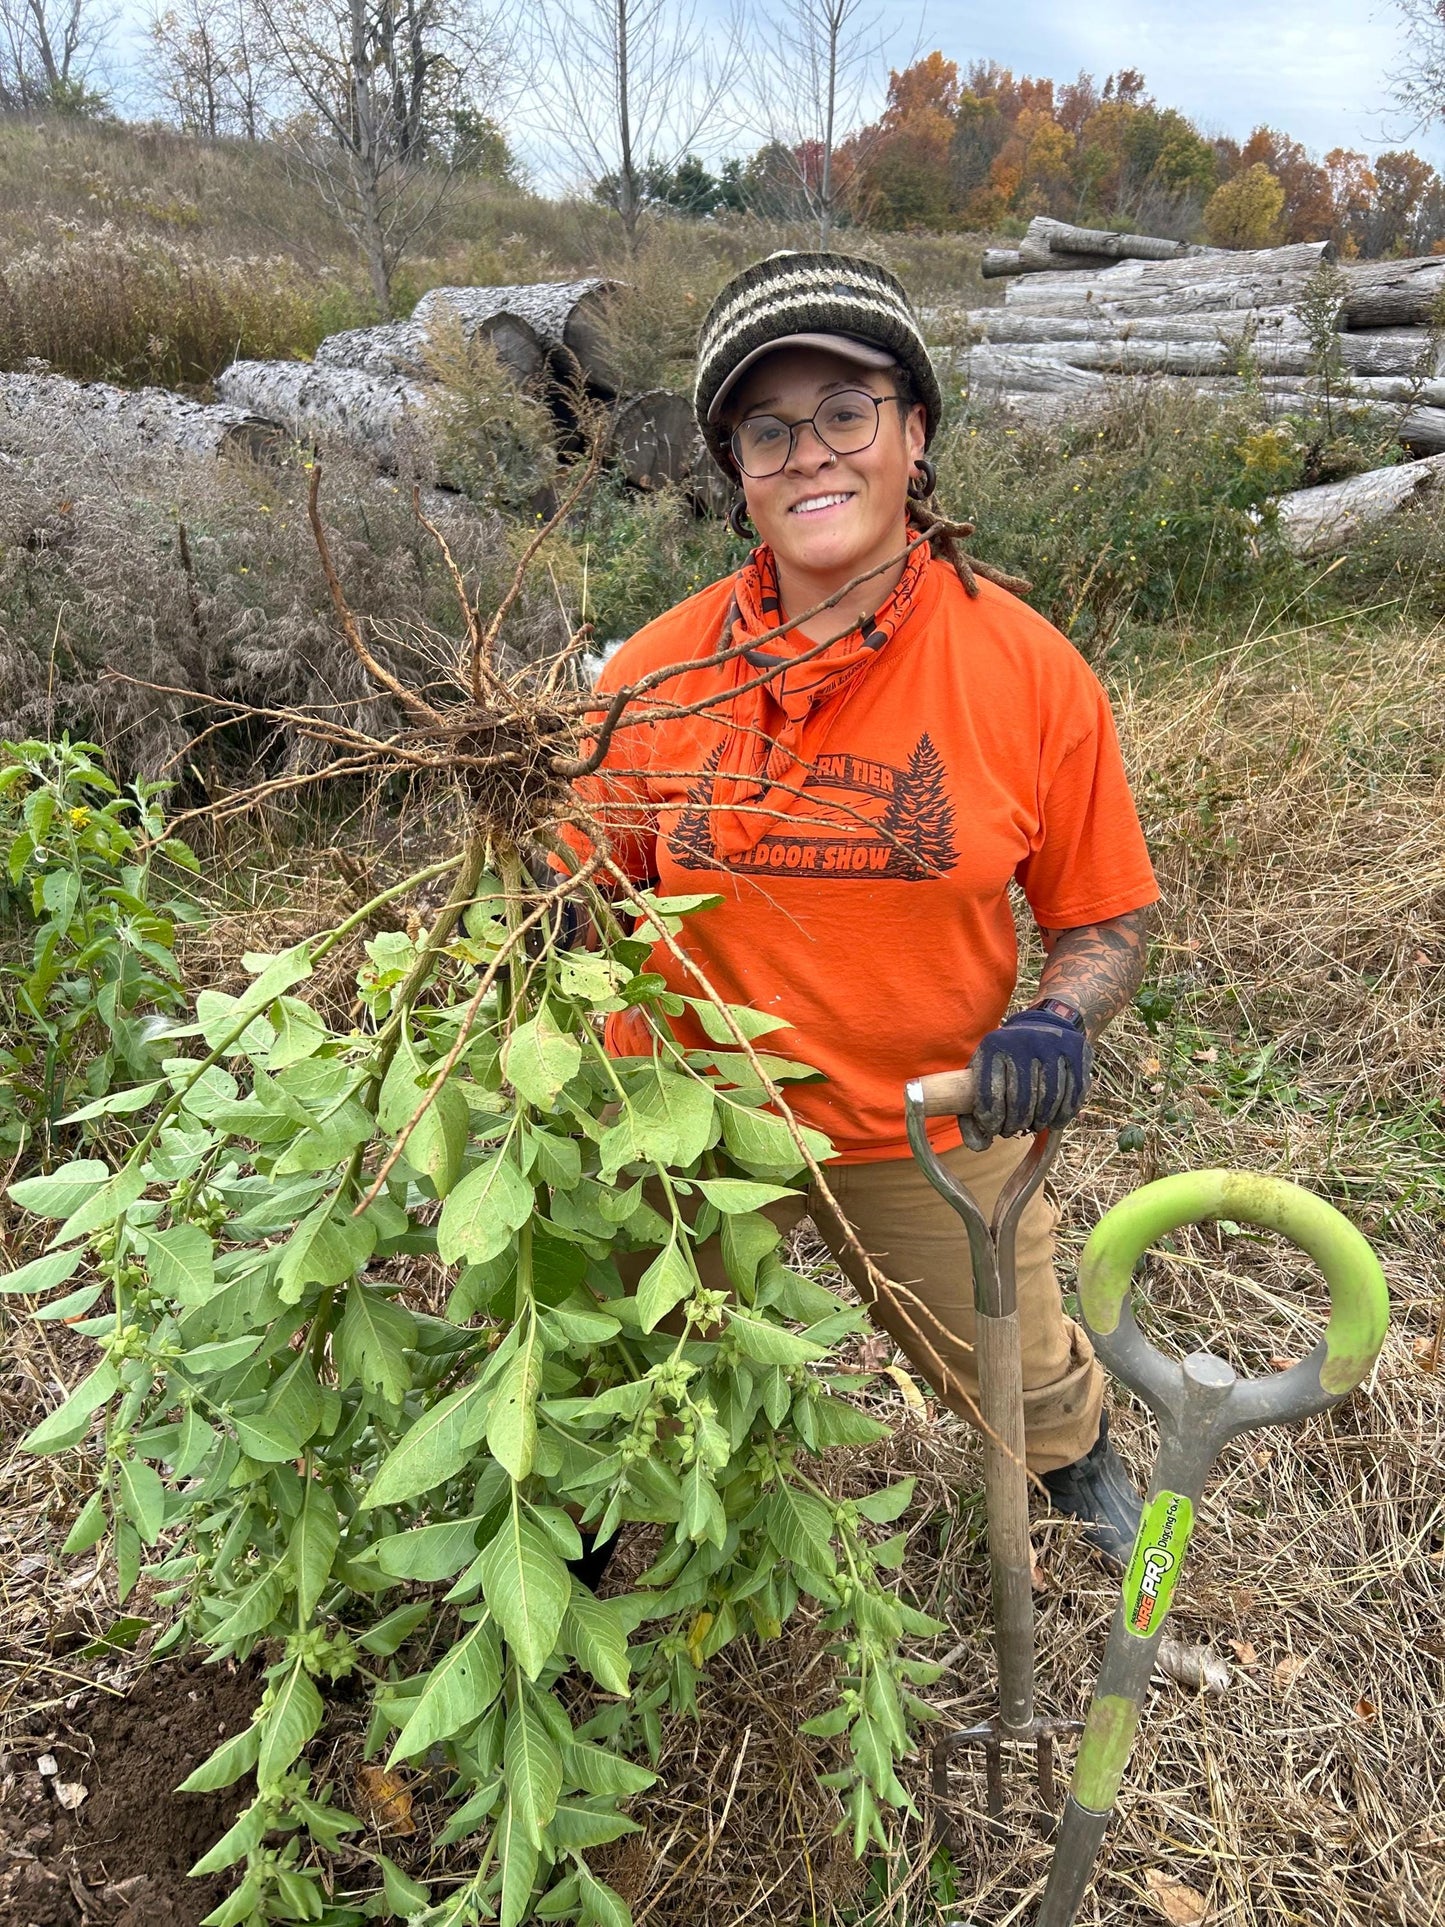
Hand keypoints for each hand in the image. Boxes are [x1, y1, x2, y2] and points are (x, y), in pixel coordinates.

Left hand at [959, 1005, 1091, 1150]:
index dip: (991, 1120)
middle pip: (1021, 1100)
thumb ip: (972, 1114)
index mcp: (994, 1046)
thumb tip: (979, 1146)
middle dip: (1015, 1123)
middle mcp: (1023, 1042)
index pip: (990, 1094)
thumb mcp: (983, 1076)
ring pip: (1048, 1099)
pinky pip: (1072, 1095)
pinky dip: (1062, 1115)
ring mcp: (1053, 1045)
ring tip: (1032, 1125)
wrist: (1044, 1025)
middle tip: (1013, 1130)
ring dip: (1039, 1121)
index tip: (993, 1129)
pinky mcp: (1077, 1052)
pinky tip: (1052, 1120)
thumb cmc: (1007, 1061)